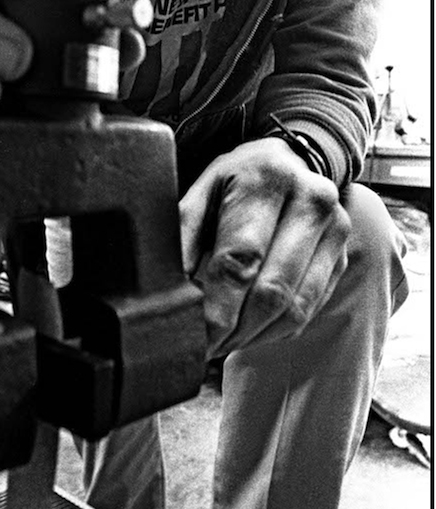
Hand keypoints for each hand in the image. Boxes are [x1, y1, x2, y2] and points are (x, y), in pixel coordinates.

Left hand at [180, 137, 350, 354]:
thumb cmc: (235, 183)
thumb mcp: (200, 195)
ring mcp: (335, 228)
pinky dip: (276, 329)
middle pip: (271, 290)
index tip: (195, 339)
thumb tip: (166, 294)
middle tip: (207, 347)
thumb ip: (181, 239)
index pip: (240, 260)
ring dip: (256, 335)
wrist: (287, 161)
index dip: (217, 309)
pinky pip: (310, 308)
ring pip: (295, 307)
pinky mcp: (343, 253)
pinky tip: (251, 330)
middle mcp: (310, 200)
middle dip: (235, 330)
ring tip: (226, 342)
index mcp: (266, 179)